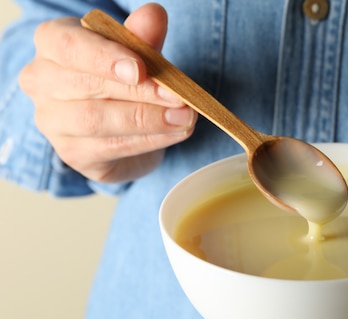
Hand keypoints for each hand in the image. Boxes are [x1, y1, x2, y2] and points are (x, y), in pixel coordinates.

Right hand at [19, 3, 196, 183]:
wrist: (124, 130)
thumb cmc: (124, 82)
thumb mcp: (138, 55)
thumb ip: (143, 37)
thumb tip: (153, 15)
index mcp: (52, 44)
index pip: (67, 45)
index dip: (104, 57)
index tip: (140, 69)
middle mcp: (41, 81)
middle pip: (86, 85)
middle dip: (140, 92)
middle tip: (180, 98)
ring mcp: (52, 121)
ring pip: (96, 120)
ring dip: (148, 120)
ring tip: (184, 118)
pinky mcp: (73, 153)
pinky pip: (110, 147)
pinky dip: (149, 140)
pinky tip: (175, 133)